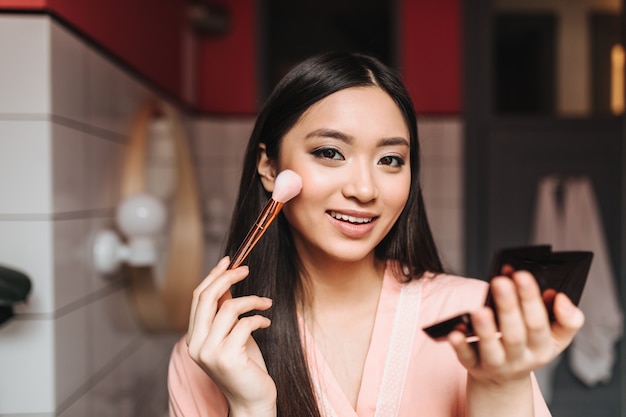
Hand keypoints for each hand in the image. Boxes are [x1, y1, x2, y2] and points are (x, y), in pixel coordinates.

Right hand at [186, 256, 276, 415]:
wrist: (252, 400)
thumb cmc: (245, 366)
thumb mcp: (232, 334)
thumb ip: (224, 312)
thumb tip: (226, 282)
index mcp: (194, 337)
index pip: (198, 297)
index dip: (213, 276)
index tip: (229, 261)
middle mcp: (196, 344)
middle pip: (207, 297)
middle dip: (228, 278)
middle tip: (246, 269)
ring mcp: (209, 352)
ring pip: (228, 308)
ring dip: (252, 300)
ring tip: (266, 304)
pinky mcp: (226, 357)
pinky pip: (244, 324)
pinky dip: (258, 318)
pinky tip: (266, 323)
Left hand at [449, 269, 584, 385]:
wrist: (504, 380)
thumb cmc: (528, 347)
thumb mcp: (556, 338)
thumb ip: (567, 318)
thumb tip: (560, 296)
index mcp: (543, 347)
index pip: (540, 324)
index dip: (531, 299)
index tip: (522, 275)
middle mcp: (520, 358)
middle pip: (515, 334)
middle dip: (508, 307)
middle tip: (500, 281)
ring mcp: (496, 364)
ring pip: (491, 349)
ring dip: (486, 330)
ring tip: (480, 310)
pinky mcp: (474, 367)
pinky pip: (466, 357)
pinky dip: (460, 345)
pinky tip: (455, 331)